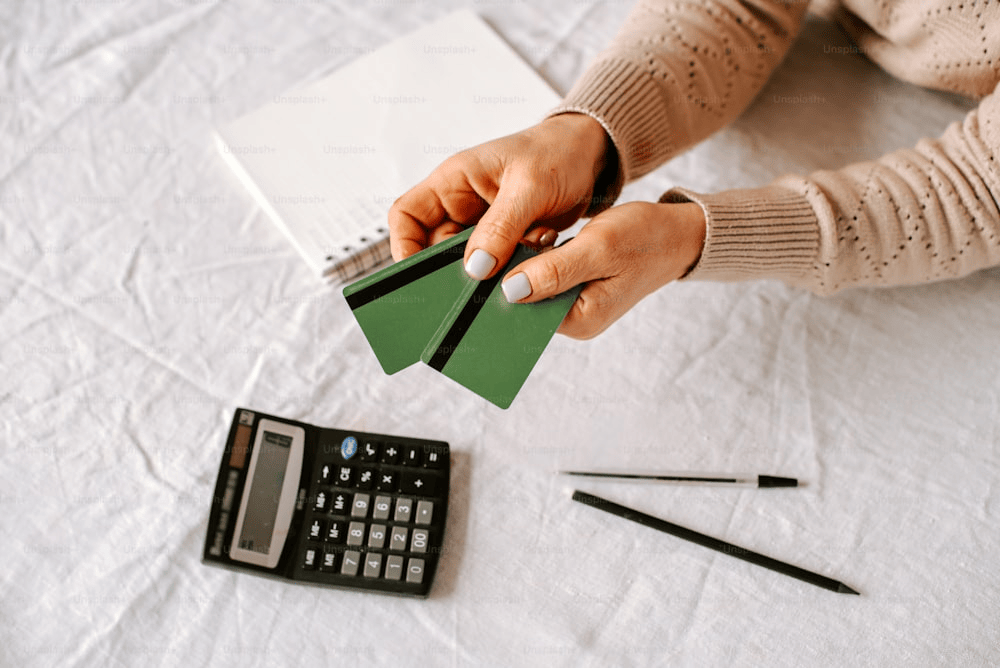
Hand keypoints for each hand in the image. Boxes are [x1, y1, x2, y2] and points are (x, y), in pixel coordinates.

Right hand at [388, 113, 611, 272]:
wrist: (591, 155)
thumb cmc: (557, 153)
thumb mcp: (530, 187)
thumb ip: (501, 227)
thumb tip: (475, 267)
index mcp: (453, 181)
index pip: (406, 216)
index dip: (404, 246)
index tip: (420, 275)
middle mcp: (461, 204)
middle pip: (435, 248)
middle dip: (455, 269)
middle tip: (476, 286)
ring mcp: (482, 224)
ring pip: (469, 262)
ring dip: (493, 269)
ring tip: (520, 259)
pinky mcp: (505, 239)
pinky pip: (497, 265)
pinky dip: (514, 267)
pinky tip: (536, 251)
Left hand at [499, 201, 706, 338]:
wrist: (675, 233)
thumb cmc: (643, 237)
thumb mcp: (598, 248)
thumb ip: (555, 272)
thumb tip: (511, 291)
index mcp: (580, 320)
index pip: (523, 310)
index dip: (505, 281)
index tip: (500, 251)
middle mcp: (574, 320)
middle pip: (524, 300)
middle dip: (516, 268)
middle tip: (525, 236)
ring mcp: (574, 305)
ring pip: (531, 285)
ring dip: (527, 259)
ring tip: (539, 235)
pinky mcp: (574, 288)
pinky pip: (543, 276)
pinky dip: (539, 256)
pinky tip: (545, 239)